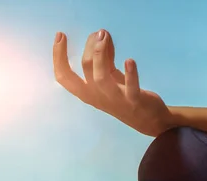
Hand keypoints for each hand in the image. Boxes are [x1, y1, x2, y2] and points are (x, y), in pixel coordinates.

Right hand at [52, 30, 173, 136]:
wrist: (148, 120)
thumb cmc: (124, 97)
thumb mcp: (111, 77)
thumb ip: (105, 58)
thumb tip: (101, 35)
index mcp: (87, 92)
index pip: (64, 77)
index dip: (58, 56)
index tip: (60, 35)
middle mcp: (97, 96)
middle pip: (86, 68)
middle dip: (91, 46)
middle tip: (101, 33)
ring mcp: (115, 99)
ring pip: (100, 77)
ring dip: (101, 54)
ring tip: (105, 37)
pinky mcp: (134, 100)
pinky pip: (130, 87)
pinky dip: (130, 74)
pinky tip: (129, 60)